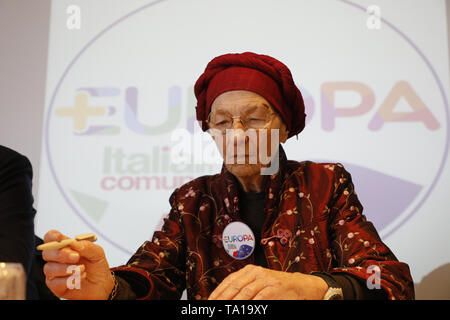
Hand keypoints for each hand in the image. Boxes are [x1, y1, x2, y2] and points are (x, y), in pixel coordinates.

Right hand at [42, 230, 114, 299]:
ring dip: (67, 269)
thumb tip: (73, 242)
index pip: (51, 238)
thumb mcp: (96, 253)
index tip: (59, 238)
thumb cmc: (97, 266)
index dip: (52, 236)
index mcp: (65, 247)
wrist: (102, 284)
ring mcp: (55, 273)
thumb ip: (85, 246)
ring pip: (49, 268)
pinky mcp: (56, 286)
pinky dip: (68, 280)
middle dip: (61, 254)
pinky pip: (55, 283)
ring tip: (82, 269)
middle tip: (76, 257)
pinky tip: (79, 278)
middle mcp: (57, 259)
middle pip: (47, 253)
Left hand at [208, 264, 328, 299]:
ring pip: (245, 292)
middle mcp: (255, 272)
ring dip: (235, 303)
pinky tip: (246, 309)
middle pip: (234, 287)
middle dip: (222, 299)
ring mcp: (266, 278)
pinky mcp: (275, 287)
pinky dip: (252, 305)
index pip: (228, 282)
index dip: (217, 293)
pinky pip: (260, 297)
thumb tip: (224, 298)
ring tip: (227, 310)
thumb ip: (243, 290)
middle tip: (213, 307)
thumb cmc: (276, 287)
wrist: (300, 285)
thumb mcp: (257, 285)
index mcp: (248, 271)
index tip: (208, 303)